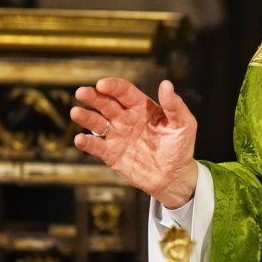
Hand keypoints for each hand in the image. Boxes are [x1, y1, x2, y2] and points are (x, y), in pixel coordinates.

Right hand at [71, 79, 198, 207]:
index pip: (125, 92)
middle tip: (82, 92)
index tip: (103, 84)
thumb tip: (166, 84)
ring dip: (86, 117)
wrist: (174, 177)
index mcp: (142, 108)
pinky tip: (80, 139)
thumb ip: (175, 106)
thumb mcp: (185, 125)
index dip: (113, 86)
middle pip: (106, 104)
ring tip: (76, 113)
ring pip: (97, 123)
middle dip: (93, 97)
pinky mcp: (111, 154)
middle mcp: (126, 119)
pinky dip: (86, 142)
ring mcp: (117, 136)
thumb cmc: (181, 148)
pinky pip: (96, 146)